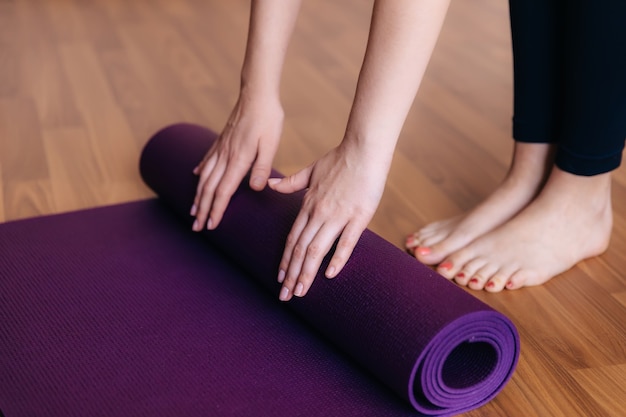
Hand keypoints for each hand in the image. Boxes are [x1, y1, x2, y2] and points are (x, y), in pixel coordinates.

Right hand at [191, 95, 283, 230]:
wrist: (256, 93)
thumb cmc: (268, 119)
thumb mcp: (271, 143)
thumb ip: (262, 166)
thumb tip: (256, 188)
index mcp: (238, 159)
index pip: (223, 191)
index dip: (216, 209)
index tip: (210, 225)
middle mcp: (225, 155)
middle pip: (209, 188)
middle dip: (202, 209)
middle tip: (196, 227)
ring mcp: (221, 147)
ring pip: (204, 176)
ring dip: (198, 195)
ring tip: (193, 209)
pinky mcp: (221, 140)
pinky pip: (207, 159)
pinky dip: (200, 170)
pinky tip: (196, 176)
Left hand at [268, 142, 388, 300]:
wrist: (363, 149)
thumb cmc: (339, 159)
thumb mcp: (310, 170)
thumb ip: (291, 182)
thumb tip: (270, 184)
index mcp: (308, 205)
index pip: (292, 238)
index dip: (285, 260)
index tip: (280, 278)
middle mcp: (319, 213)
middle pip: (300, 249)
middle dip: (291, 275)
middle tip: (285, 296)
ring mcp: (338, 216)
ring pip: (316, 250)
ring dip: (306, 273)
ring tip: (300, 292)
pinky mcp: (358, 216)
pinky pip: (346, 242)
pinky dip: (336, 259)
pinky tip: (329, 275)